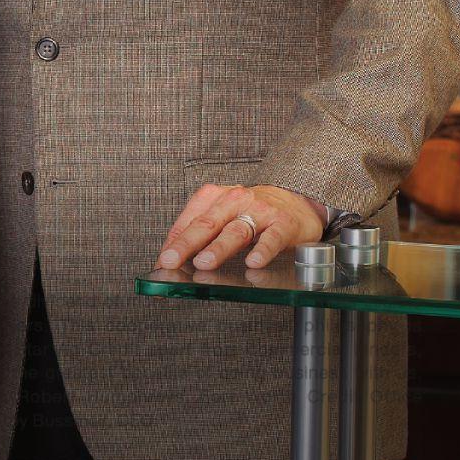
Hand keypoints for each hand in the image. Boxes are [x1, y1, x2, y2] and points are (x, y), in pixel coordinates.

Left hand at [156, 184, 325, 271]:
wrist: (296, 200)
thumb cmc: (253, 212)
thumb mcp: (223, 215)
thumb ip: (199, 233)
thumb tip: (170, 257)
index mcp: (216, 197)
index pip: (190, 219)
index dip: (174, 240)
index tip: (163, 260)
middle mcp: (236, 200)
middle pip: (207, 223)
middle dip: (187, 243)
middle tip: (172, 260)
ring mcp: (260, 211)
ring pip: (235, 230)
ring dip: (218, 248)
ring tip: (204, 263)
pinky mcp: (283, 224)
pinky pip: (272, 238)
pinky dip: (262, 250)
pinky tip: (253, 262)